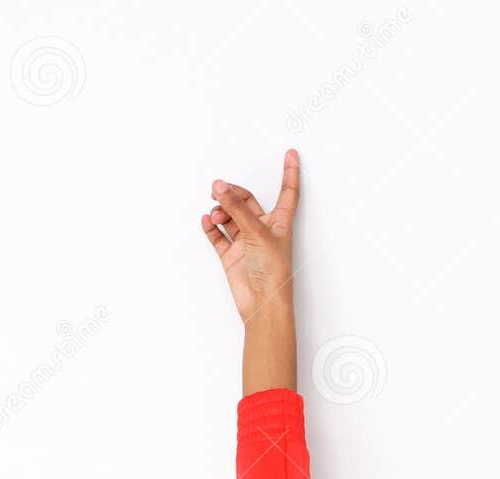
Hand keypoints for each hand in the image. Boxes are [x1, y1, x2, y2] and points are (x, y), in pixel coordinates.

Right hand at [202, 150, 299, 324]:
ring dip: (220, 209)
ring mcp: (247, 242)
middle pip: (247, 201)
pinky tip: (207, 221)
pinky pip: (219, 235)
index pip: (288, 192)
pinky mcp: (232, 255)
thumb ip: (236, 207)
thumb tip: (219, 187)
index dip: (290, 173)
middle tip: (218, 189)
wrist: (262, 304)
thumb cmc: (272, 273)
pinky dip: (211, 227)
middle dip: (232, 193)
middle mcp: (263, 230)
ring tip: (215, 212)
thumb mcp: (257, 232)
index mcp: (280, 223)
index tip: (291, 154)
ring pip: (230, 216)